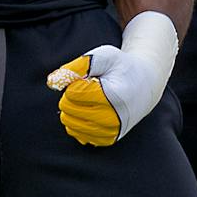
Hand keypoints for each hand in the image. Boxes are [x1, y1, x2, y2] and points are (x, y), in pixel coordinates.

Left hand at [45, 11, 176, 146]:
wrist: (145, 86)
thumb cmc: (121, 68)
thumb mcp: (104, 56)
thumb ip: (78, 65)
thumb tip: (51, 82)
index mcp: (113, 96)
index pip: (73, 93)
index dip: (77, 81)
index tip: (93, 77)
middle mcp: (113, 118)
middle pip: (69, 109)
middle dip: (73, 95)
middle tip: (92, 87)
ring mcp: (110, 132)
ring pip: (70, 123)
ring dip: (74, 108)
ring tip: (92, 98)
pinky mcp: (107, 140)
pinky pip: (77, 133)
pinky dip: (78, 121)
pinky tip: (90, 110)